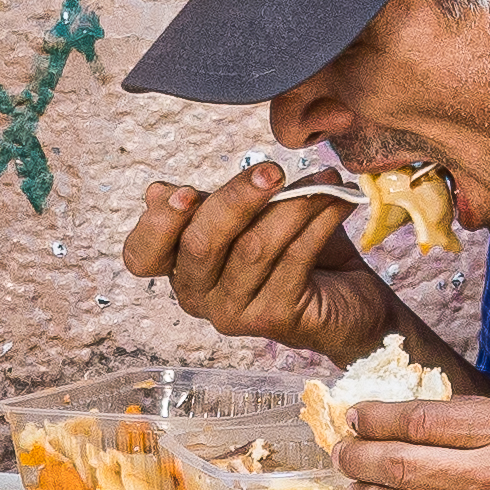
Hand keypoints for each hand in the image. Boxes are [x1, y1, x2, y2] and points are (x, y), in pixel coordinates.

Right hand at [125, 166, 403, 365]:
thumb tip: (155, 192)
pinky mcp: (274, 319)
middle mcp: (197, 296)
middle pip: (199, 245)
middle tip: (272, 170)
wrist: (348, 299)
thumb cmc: (290, 250)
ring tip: (324, 181)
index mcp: (180, 267)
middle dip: (236, 200)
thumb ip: (208, 205)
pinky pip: (294, 259)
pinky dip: (318, 223)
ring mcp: (233, 314)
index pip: (141, 256)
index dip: (157, 225)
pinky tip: (337, 201)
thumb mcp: (246, 218)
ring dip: (293, 206)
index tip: (186, 193)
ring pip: (253, 248)